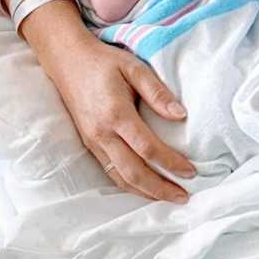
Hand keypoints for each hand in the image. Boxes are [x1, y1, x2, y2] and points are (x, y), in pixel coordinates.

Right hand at [45, 33, 196, 201]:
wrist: (66, 60)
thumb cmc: (104, 61)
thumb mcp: (134, 68)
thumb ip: (158, 92)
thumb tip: (181, 116)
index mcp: (116, 114)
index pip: (147, 148)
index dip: (171, 163)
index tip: (191, 171)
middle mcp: (102, 134)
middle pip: (133, 172)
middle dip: (160, 189)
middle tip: (184, 197)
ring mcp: (93, 141)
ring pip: (120, 178)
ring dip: (145, 192)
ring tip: (169, 198)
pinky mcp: (89, 143)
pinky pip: (110, 171)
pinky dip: (129, 185)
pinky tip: (144, 188)